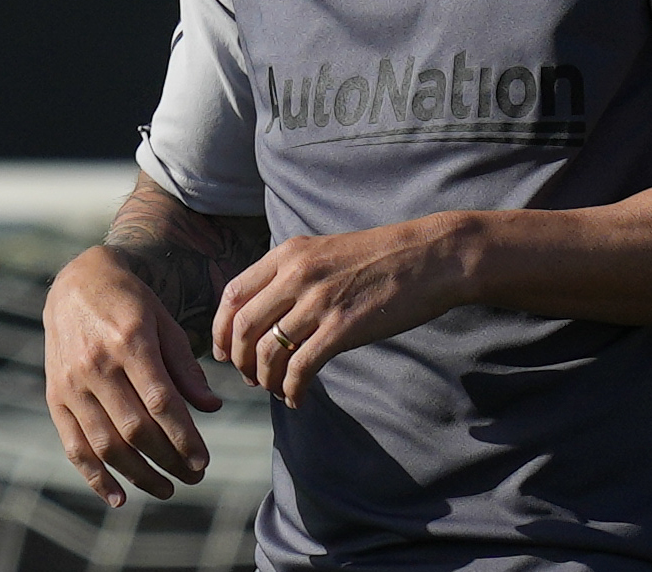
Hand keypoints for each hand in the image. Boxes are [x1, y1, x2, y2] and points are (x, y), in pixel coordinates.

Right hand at [43, 245, 223, 506]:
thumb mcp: (165, 322)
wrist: (76, 284)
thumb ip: (186, 366)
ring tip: (166, 489)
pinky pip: (74, 446)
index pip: (161, 401)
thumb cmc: (131, 302)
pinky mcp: (56, 397)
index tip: (203, 460)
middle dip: (167, 459)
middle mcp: (97, 365)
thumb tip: (211, 408)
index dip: (183, 436)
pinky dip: (95, 476)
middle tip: (194, 476)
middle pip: (135, 428)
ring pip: (105, 444)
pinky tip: (119, 496)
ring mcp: (71, 384)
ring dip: (138, 475)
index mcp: (130, 341)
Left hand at [210, 214, 476, 406]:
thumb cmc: (382, 257)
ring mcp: (319, 301)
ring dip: (266, 380)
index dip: (220, 331)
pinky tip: (298, 398)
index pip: (233, 295)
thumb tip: (265, 316)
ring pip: (267, 353)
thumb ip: (293, 275)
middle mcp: (297, 274)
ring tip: (277, 389)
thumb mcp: (327, 252)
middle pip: (242, 328)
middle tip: (251, 378)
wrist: (431, 257)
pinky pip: (300, 369)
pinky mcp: (342, 327)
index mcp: (289, 254)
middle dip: (240, 362)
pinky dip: (292, 390)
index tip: (224, 353)